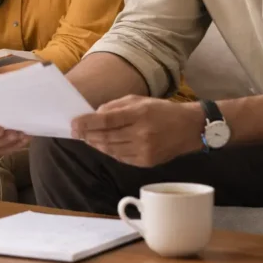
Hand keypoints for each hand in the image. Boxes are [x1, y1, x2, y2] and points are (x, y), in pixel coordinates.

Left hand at [71, 96, 204, 167]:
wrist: (189, 129)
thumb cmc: (162, 111)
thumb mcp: (139, 100)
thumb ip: (116, 106)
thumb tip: (94, 114)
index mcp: (139, 114)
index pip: (106, 120)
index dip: (87, 123)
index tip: (73, 123)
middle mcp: (141, 134)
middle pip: (106, 137)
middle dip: (87, 135)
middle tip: (76, 132)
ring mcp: (144, 151)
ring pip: (111, 149)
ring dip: (95, 144)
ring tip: (87, 138)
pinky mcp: (146, 162)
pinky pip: (121, 158)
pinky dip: (109, 151)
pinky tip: (103, 145)